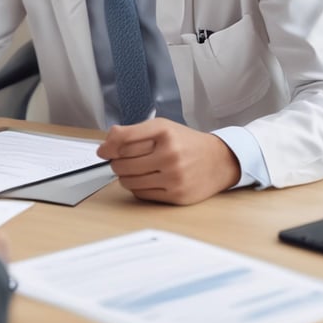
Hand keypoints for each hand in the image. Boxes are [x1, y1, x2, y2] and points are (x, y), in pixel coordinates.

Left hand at [96, 118, 240, 204]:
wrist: (219, 160)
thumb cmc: (185, 142)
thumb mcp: (162, 127)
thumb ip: (132, 133)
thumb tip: (104, 148)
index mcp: (164, 131)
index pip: (123, 138)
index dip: (108, 146)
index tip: (103, 151)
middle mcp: (169, 153)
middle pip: (122, 162)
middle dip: (116, 162)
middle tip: (123, 160)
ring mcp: (173, 176)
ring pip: (129, 180)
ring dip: (125, 176)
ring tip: (134, 170)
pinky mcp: (176, 195)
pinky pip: (141, 194)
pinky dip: (137, 187)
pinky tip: (145, 180)